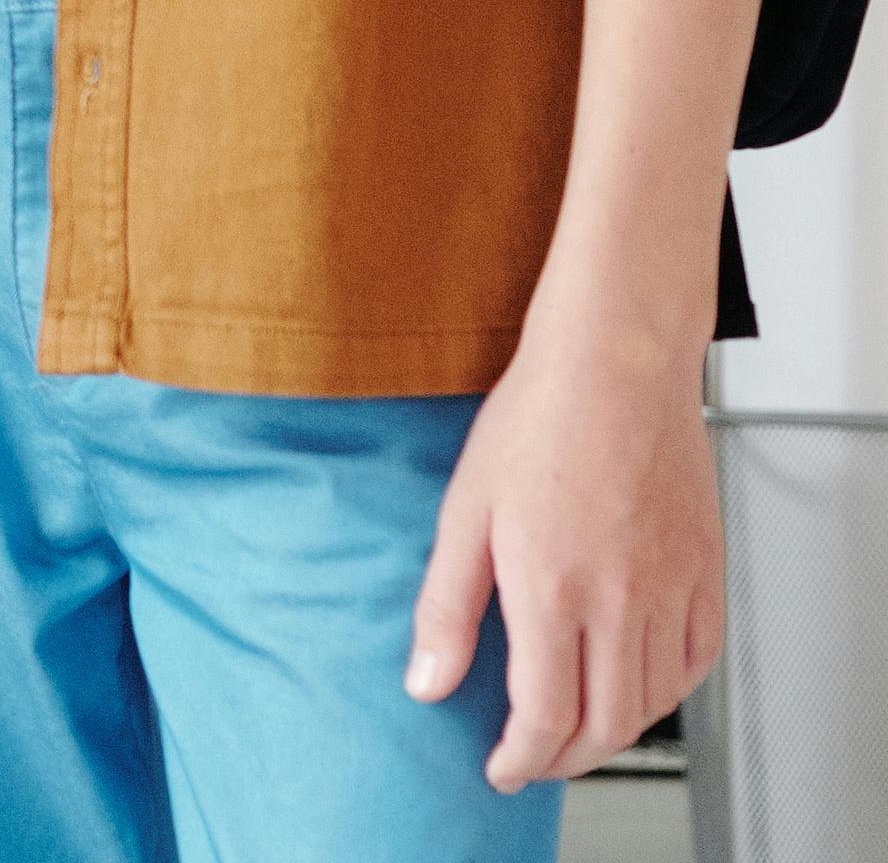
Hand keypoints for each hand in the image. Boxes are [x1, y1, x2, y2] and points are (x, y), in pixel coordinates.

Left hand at [413, 312, 724, 784]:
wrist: (613, 365)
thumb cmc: (535, 422)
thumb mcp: (462, 512)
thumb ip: (446, 608)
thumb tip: (428, 683)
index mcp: (554, 588)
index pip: (546, 716)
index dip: (521, 758)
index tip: (500, 769)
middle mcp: (623, 600)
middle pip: (607, 723)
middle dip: (565, 758)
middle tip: (532, 760)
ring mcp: (673, 588)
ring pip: (655, 701)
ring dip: (614, 731)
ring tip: (574, 728)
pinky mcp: (706, 572)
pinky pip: (697, 661)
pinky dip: (666, 691)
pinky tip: (636, 684)